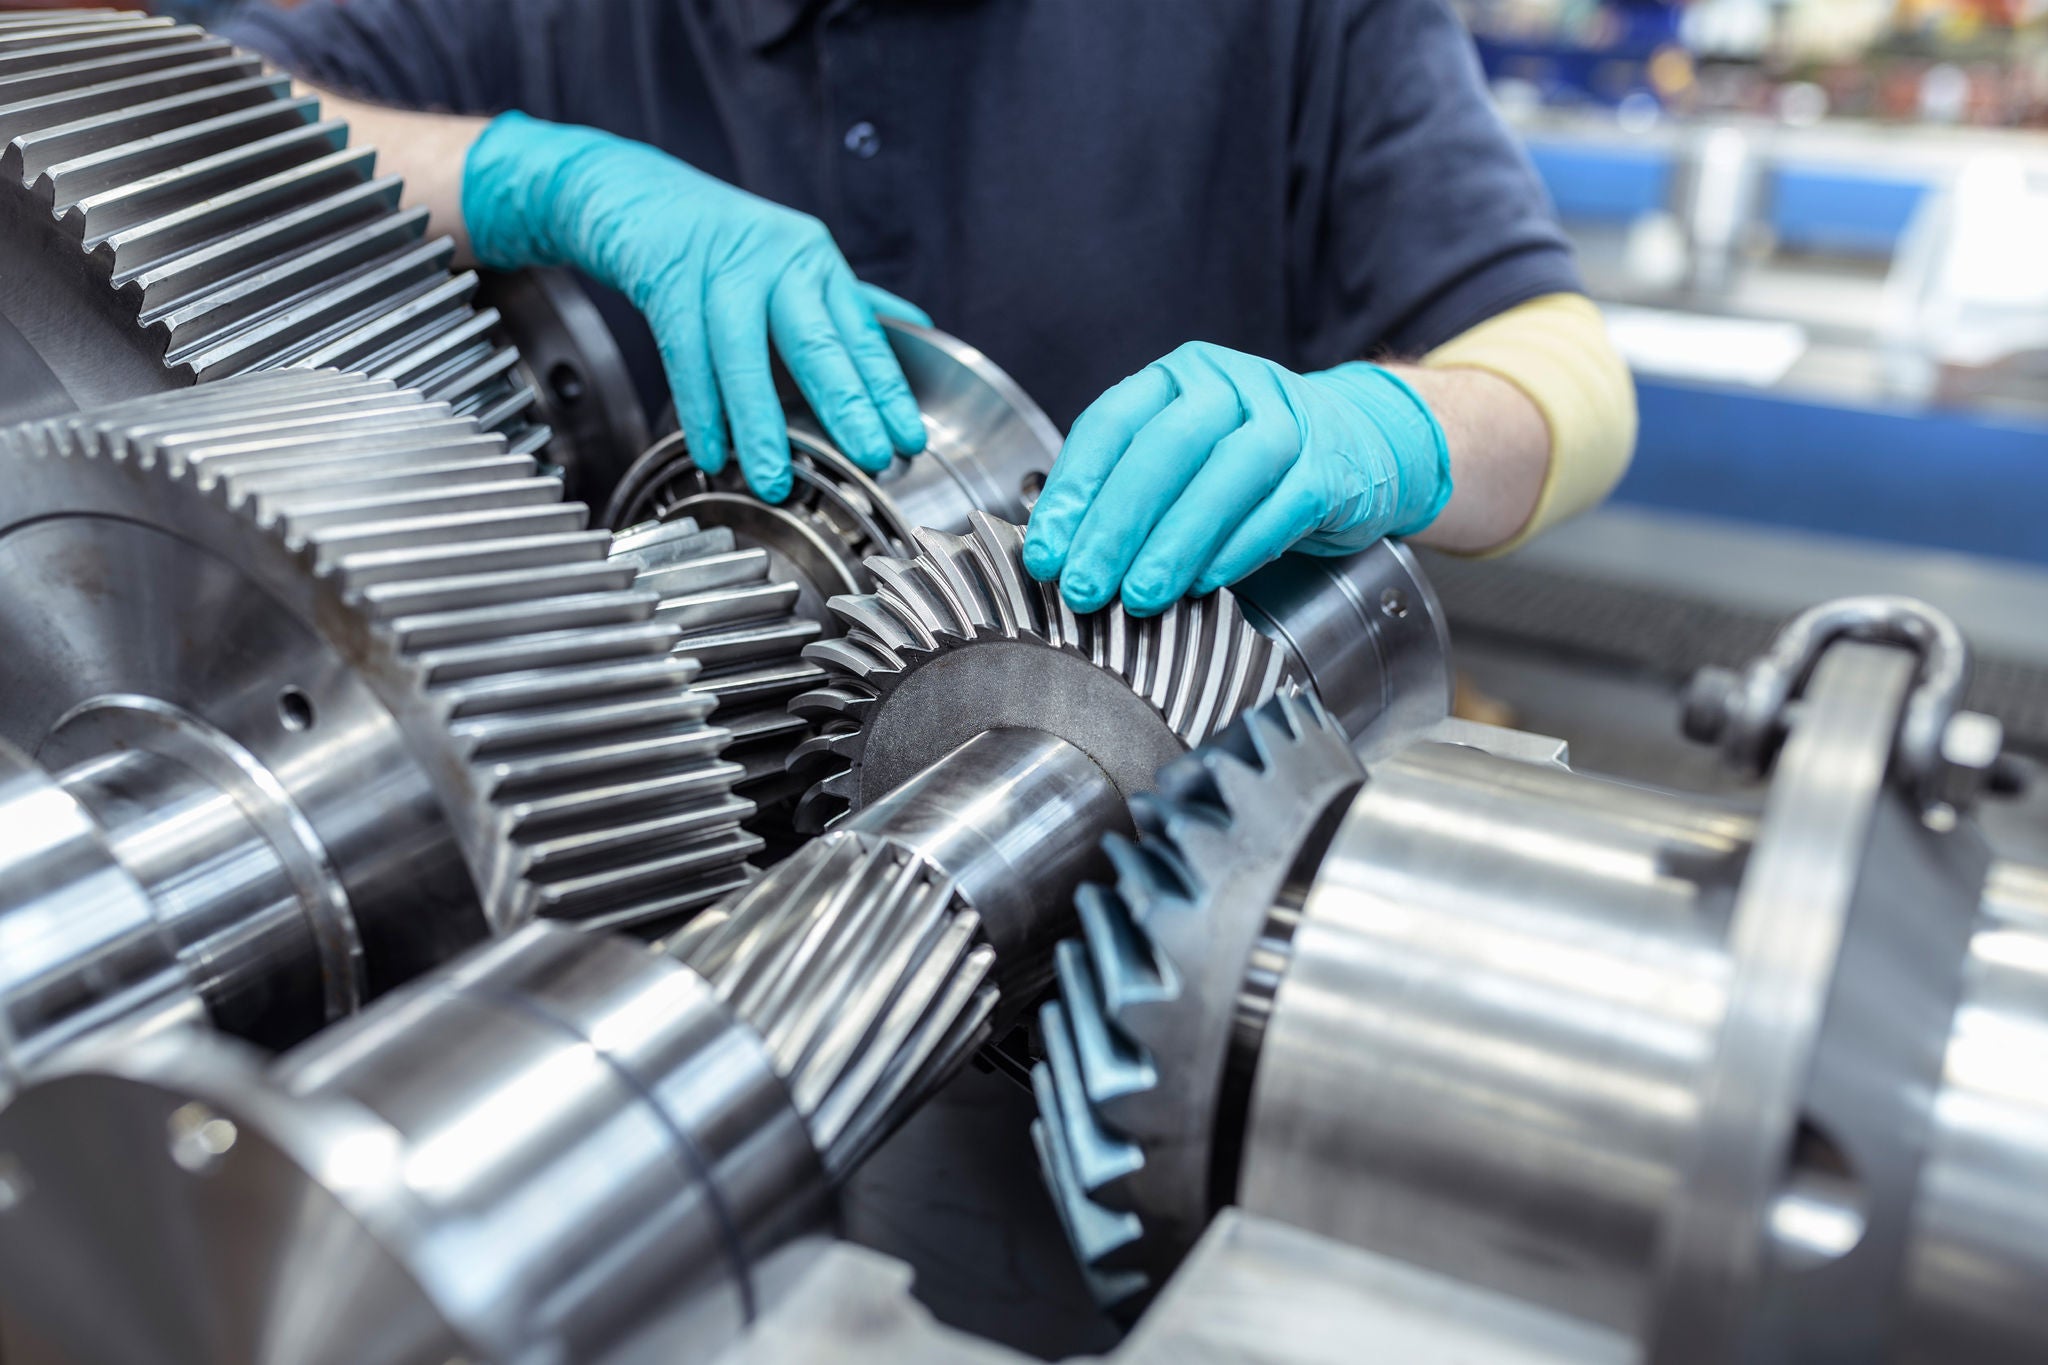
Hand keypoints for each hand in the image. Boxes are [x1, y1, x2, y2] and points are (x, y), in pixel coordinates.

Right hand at [463, 112, 927, 501]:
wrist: (634, 192)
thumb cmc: (719, 236)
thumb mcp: (791, 260)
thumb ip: (849, 299)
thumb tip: (917, 329)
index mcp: (813, 261)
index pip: (861, 332)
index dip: (887, 388)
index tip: (908, 435)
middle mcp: (775, 261)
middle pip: (815, 341)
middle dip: (846, 405)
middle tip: (870, 455)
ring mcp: (720, 269)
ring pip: (744, 355)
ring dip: (760, 424)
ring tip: (774, 479)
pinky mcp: (668, 280)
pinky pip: (685, 356)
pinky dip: (699, 409)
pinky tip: (711, 451)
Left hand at [1021, 343, 1451, 614]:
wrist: (1361, 446)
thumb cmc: (1252, 464)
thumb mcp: (1184, 462)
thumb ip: (1127, 494)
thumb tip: (1061, 557)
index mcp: (1178, 379)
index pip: (1111, 425)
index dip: (1074, 491)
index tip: (1046, 553)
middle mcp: (1230, 386)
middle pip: (1164, 448)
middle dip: (1116, 524)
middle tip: (1085, 585)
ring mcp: (1286, 421)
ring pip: (1224, 475)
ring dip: (1175, 542)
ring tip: (1140, 596)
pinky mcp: (1332, 468)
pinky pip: (1283, 507)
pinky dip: (1239, 547)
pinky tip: (1205, 583)